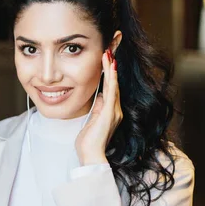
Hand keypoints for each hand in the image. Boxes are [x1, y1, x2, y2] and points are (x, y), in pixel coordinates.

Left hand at [75, 49, 122, 165]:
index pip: (110, 88)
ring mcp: (114, 111)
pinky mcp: (110, 114)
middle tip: (109, 50)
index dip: (109, 73)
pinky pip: (112, 92)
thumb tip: (97, 98)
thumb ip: (96, 109)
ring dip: (110, 68)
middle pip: (114, 83)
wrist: (91, 156)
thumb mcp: (91, 121)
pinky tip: (110, 67)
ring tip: (108, 53)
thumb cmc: (88, 142)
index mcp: (110, 112)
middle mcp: (115, 110)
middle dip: (111, 67)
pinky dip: (111, 78)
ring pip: (113, 85)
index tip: (106, 59)